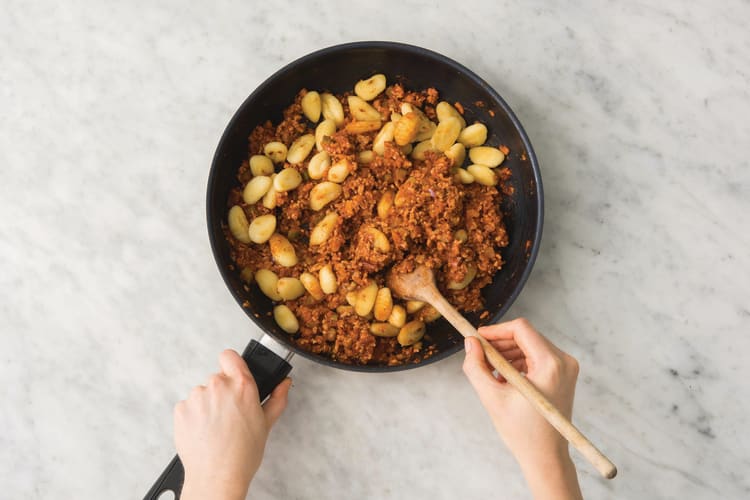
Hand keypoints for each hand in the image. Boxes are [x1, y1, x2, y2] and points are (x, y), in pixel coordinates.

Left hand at [174, 349, 291, 499]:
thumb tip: (284, 384)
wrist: (217, 477)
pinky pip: (188, 406)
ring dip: (207, 405)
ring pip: (202, 393)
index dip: (232, 364)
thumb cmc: (242, 454)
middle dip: (222, 392)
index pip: (229, 356)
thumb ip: (277, 398)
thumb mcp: (266, 424)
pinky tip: (204, 431)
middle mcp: (218, 386)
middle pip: (217, 378)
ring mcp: (197, 397)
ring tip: (216, 427)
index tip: (233, 374)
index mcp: (242, 386)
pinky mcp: (181, 410)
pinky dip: (193, 416)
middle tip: (229, 414)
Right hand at [463, 318, 581, 499]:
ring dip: (507, 353)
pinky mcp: (564, 375)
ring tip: (489, 370)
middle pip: (526, 336)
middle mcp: (564, 361)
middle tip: (479, 355)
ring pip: (530, 345)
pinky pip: (536, 357)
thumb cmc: (522, 432)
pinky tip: (503, 377)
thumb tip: (469, 343)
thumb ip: (476, 367)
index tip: (477, 339)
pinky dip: (518, 362)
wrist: (546, 457)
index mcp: (550, 364)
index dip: (496, 331)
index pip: (521, 329)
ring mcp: (566, 368)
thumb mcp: (492, 397)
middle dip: (500, 343)